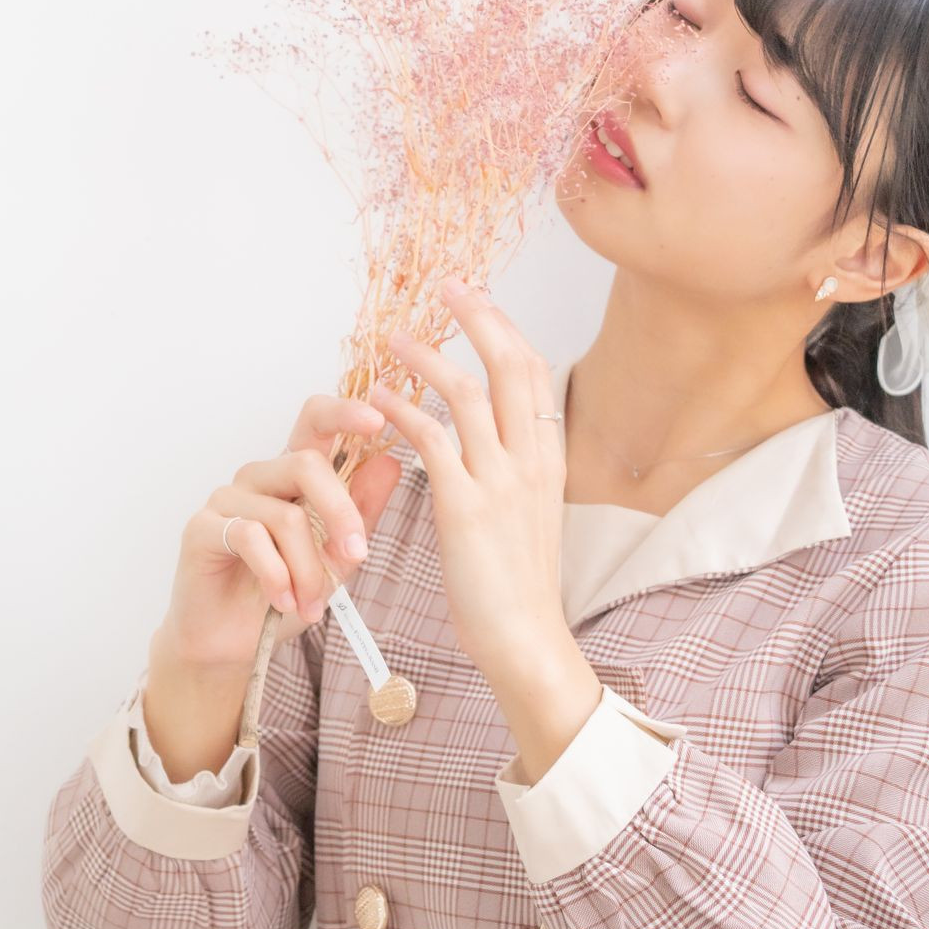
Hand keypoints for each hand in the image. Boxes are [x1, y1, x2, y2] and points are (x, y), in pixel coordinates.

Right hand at [157, 389, 404, 677]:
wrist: (233, 646)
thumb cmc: (283, 596)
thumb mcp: (336, 559)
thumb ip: (360, 513)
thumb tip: (391, 463)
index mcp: (292, 476)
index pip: (313, 422)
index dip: (343, 412)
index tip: (376, 420)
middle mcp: (259, 478)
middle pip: (307, 463)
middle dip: (341, 512)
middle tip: (357, 556)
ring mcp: (227, 499)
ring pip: (286, 515)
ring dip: (309, 568)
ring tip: (311, 604)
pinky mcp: (202, 528)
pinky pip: (251, 538)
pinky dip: (277, 575)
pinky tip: (282, 601)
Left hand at [369, 277, 592, 733]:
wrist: (525, 640)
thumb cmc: (520, 586)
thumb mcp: (533, 515)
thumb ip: (519, 469)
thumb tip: (500, 436)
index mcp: (550, 459)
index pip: (535, 373)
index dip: (506, 329)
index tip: (478, 300)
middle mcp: (533, 461)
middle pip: (512, 365)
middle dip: (478, 317)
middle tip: (446, 287)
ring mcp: (502, 481)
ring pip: (468, 393)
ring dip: (428, 359)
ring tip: (394, 341)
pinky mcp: (466, 507)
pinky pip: (432, 441)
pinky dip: (403, 412)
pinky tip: (378, 401)